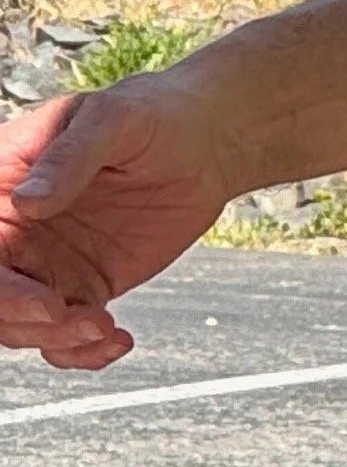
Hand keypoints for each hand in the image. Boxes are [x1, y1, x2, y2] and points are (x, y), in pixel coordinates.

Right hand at [0, 77, 241, 371]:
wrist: (206, 141)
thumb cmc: (152, 115)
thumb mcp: (113, 119)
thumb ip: (70, 158)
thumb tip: (27, 200)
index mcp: (2, 185)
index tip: (41, 300)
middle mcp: (11, 229)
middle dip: (20, 320)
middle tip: (70, 317)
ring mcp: (42, 263)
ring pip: (19, 324)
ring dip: (54, 339)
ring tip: (103, 328)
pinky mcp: (79, 286)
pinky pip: (62, 333)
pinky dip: (81, 352)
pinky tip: (115, 341)